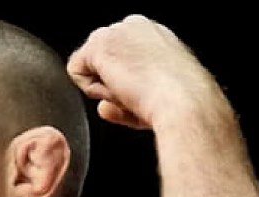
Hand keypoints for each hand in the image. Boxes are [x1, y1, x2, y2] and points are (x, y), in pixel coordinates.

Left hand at [66, 15, 226, 129]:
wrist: (183, 102)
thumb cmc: (179, 101)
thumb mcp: (153, 96)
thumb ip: (124, 98)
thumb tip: (103, 108)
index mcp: (152, 32)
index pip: (119, 56)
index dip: (124, 81)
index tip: (143, 92)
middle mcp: (133, 25)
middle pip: (101, 60)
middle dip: (111, 83)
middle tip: (136, 95)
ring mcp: (115, 32)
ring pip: (89, 66)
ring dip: (104, 87)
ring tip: (130, 93)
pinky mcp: (99, 44)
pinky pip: (76, 73)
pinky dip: (91, 89)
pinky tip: (117, 90)